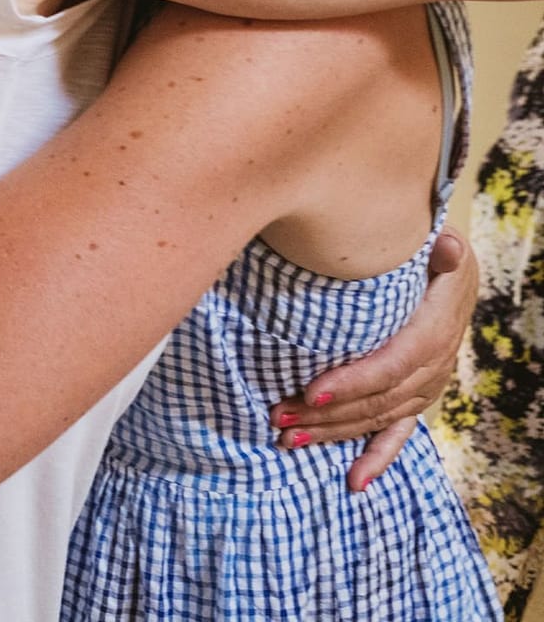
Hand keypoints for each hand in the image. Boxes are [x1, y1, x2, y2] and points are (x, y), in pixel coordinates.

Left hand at [267, 228, 474, 490]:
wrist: (449, 275)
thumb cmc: (428, 256)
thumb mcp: (437, 246)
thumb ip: (439, 251)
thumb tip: (445, 245)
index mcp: (433, 330)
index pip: (392, 364)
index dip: (354, 382)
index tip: (312, 390)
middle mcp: (432, 366)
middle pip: (377, 399)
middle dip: (328, 413)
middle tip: (279, 416)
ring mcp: (425, 387)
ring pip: (378, 418)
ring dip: (334, 433)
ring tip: (287, 439)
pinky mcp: (415, 398)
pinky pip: (399, 433)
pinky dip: (378, 458)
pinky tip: (355, 482)